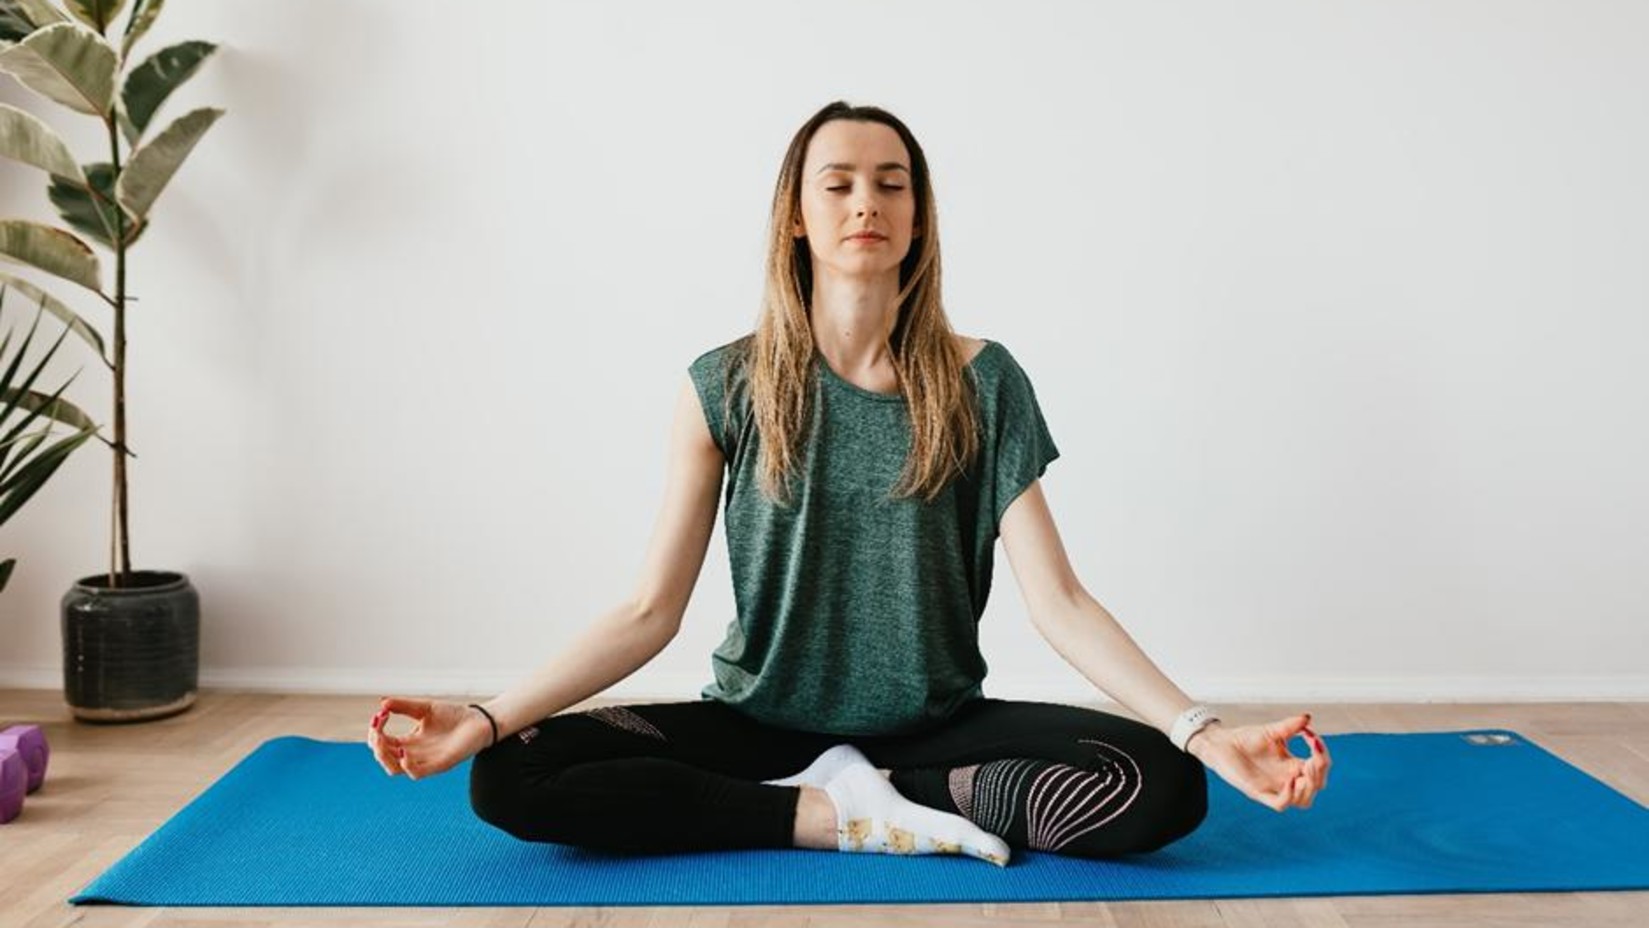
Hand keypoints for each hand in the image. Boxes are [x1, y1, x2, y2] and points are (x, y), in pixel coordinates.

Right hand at [366, 697, 492, 779]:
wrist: (479, 720)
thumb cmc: (454, 716)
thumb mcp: (425, 708)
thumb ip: (404, 706)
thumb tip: (381, 703)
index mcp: (409, 742)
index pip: (383, 744)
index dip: (375, 732)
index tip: (379, 715)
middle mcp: (414, 754)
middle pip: (385, 758)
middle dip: (376, 745)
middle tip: (377, 729)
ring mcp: (426, 761)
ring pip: (396, 769)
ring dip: (385, 756)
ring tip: (383, 740)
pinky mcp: (440, 765)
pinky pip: (418, 773)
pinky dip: (408, 766)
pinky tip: (404, 753)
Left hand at [1188, 712, 1330, 811]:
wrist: (1220, 743)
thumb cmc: (1245, 739)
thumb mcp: (1271, 731)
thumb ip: (1290, 726)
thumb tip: (1307, 718)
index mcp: (1293, 765)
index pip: (1319, 768)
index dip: (1323, 757)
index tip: (1314, 738)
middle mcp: (1287, 779)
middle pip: (1316, 786)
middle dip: (1320, 772)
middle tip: (1314, 755)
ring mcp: (1274, 788)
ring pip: (1303, 801)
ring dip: (1309, 787)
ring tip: (1306, 769)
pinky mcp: (1259, 793)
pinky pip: (1280, 804)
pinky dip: (1289, 795)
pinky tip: (1291, 780)